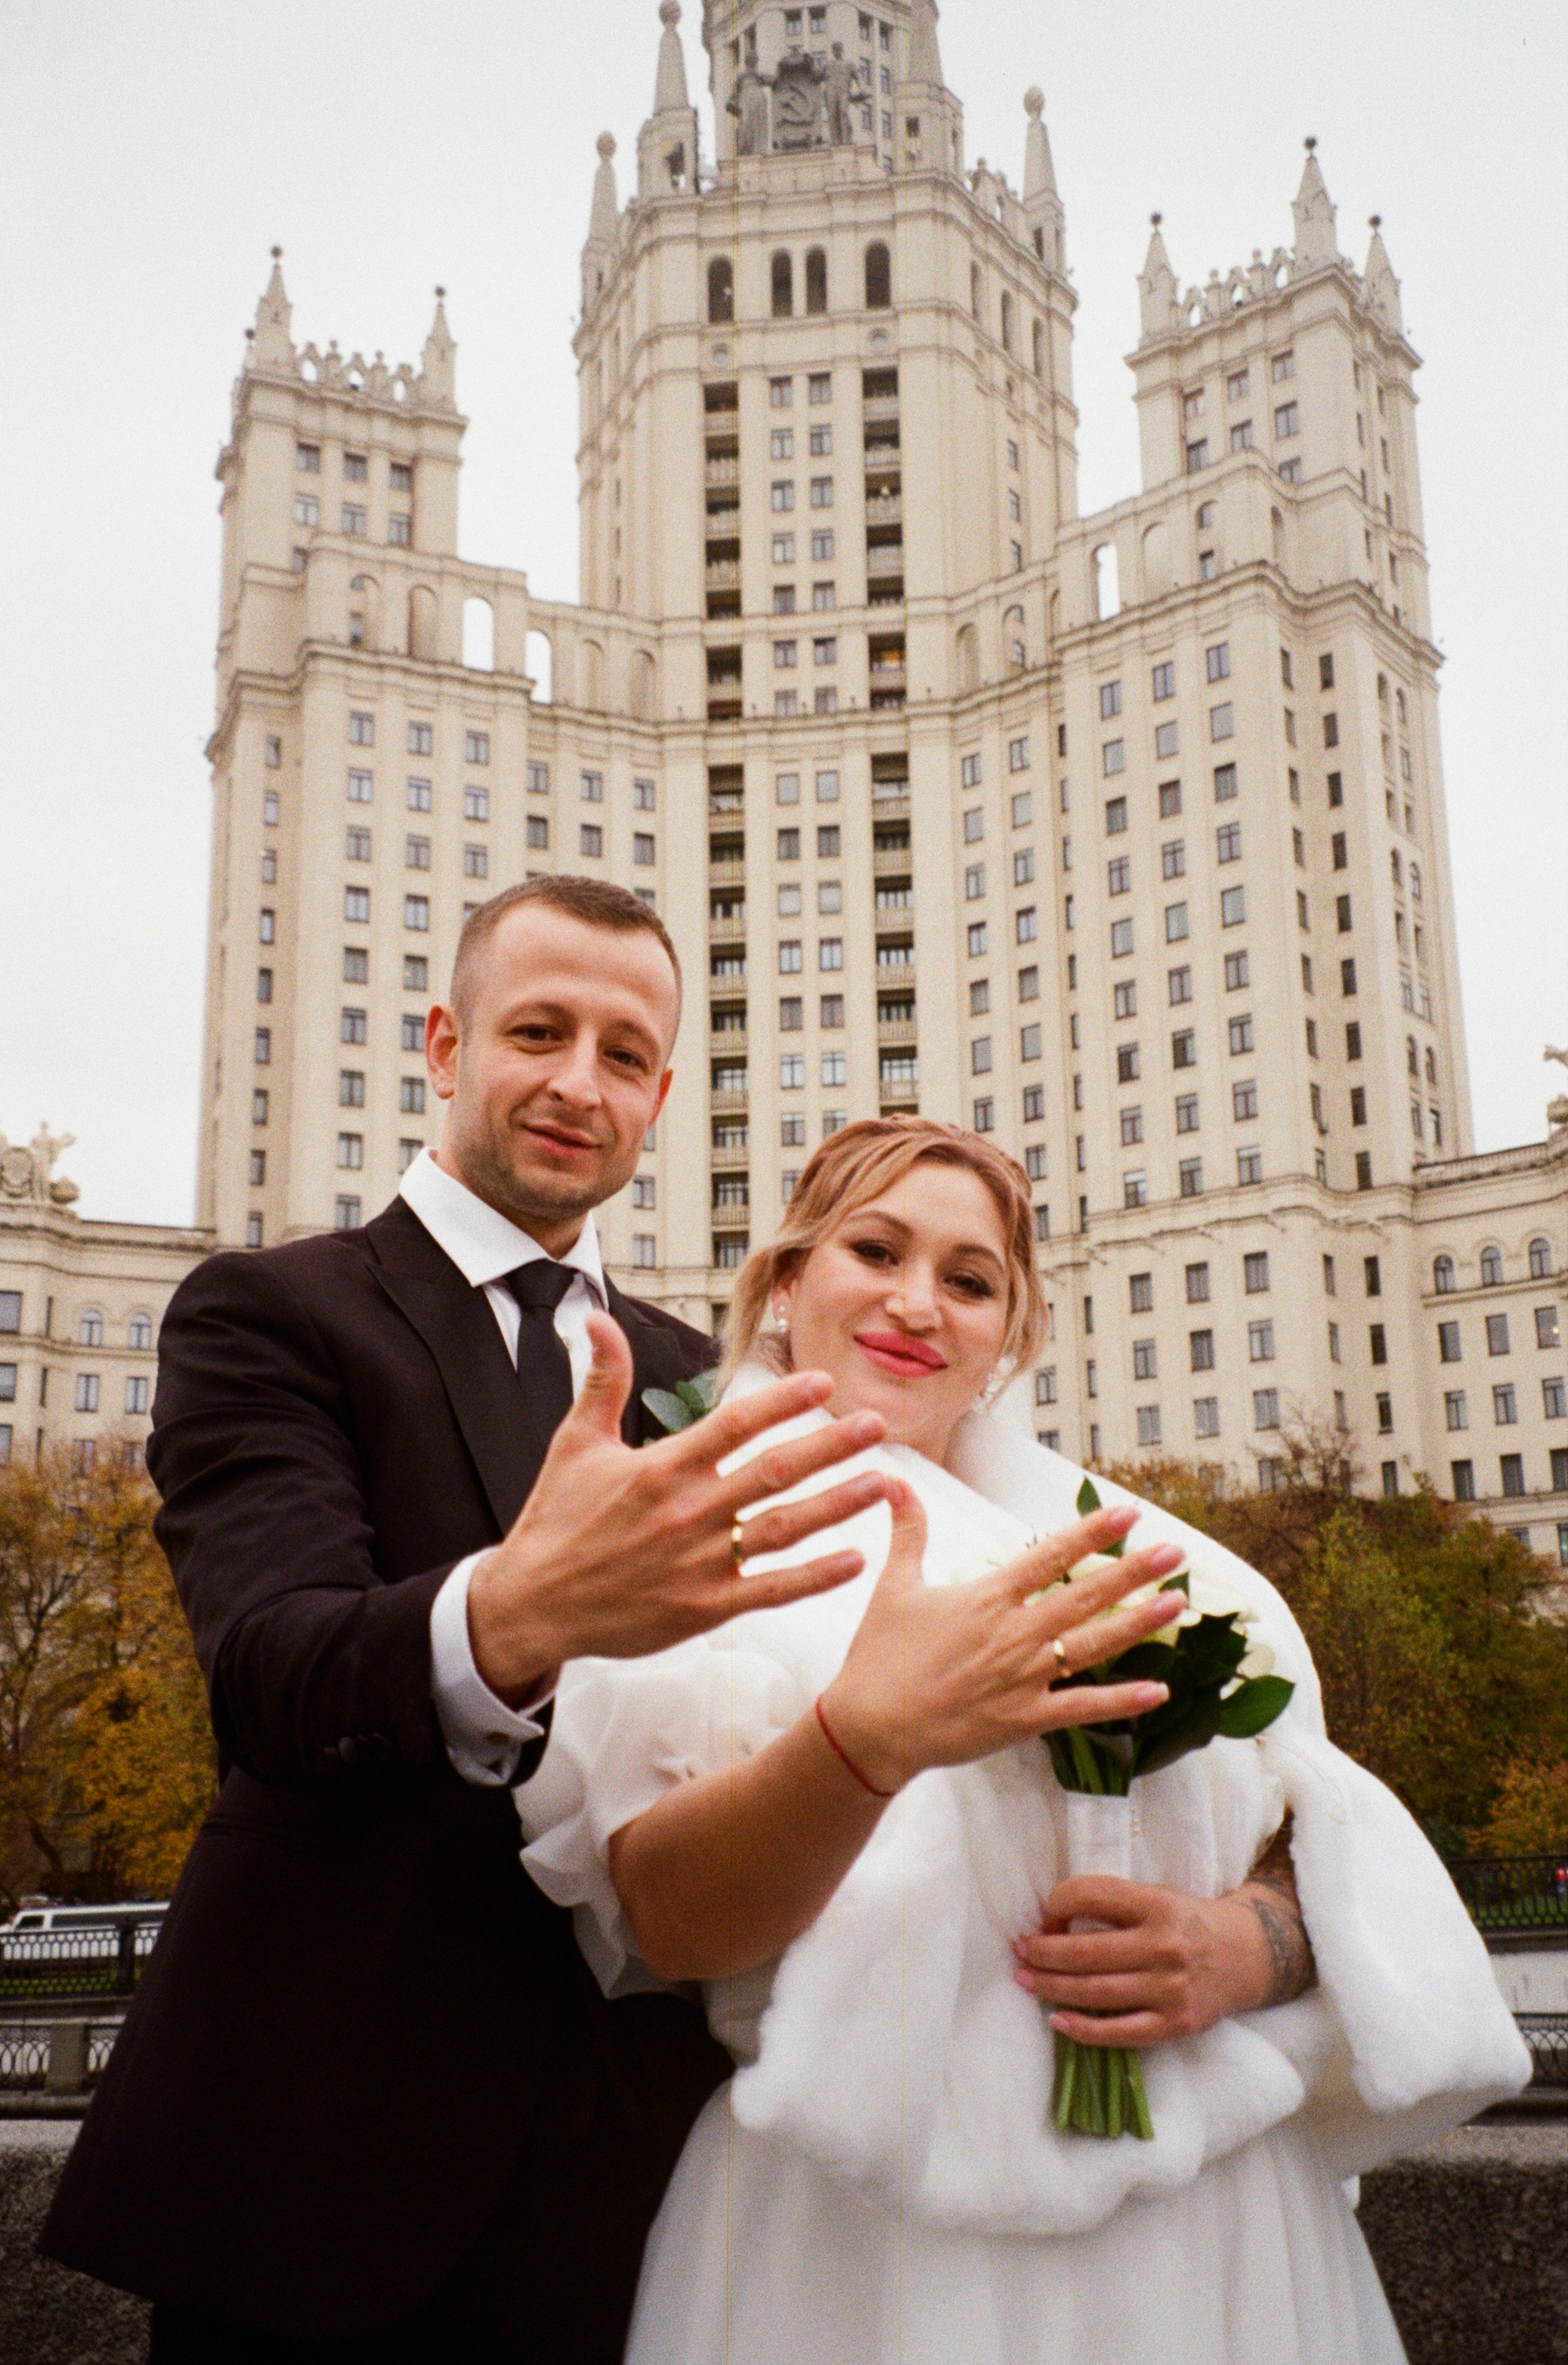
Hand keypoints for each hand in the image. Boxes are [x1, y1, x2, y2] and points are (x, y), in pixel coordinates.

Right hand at [467, 1312, 892, 1697]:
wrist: (532, 1603)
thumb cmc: (555, 1520)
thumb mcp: (576, 1441)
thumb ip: (602, 1378)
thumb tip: (595, 1316)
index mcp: (661, 1468)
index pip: (734, 1425)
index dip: (782, 1401)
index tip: (822, 1383)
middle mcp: (687, 1513)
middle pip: (774, 1471)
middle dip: (831, 1445)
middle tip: (876, 1426)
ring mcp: (699, 1564)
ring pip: (783, 1528)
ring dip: (838, 1505)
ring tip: (882, 1483)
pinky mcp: (703, 1608)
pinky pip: (771, 1589)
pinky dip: (815, 1577)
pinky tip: (856, 1560)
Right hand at [819, 1486, 1187, 1795]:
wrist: (869, 1728)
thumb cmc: (878, 1658)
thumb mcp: (893, 1587)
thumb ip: (908, 1532)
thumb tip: (897, 1481)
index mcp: (985, 1598)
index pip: (1050, 1556)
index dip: (1091, 1533)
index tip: (1128, 1513)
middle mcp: (1012, 1633)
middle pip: (1084, 1595)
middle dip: (1133, 1571)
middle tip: (1176, 1552)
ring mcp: (1022, 1678)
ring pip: (1092, 1645)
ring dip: (1138, 1623)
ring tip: (1177, 1602)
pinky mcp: (1023, 1719)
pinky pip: (1082, 1708)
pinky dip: (1122, 1700)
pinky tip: (1160, 1689)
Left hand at [1011, 1830, 1314, 2045]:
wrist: (1243, 1956)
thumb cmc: (1184, 1923)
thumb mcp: (1155, 1896)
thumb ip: (1112, 1903)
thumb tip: (1051, 1920)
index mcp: (1157, 1903)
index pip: (1092, 1895)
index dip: (1058, 1903)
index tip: (1044, 1914)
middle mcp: (1164, 1945)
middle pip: (1087, 1951)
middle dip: (1043, 1952)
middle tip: (1019, 1951)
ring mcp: (1171, 1989)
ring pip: (1096, 1992)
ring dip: (1052, 1987)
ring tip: (1026, 1980)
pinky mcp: (1175, 2024)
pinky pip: (1119, 2032)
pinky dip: (1082, 2029)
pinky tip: (1057, 2020)